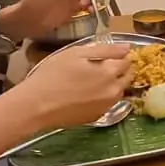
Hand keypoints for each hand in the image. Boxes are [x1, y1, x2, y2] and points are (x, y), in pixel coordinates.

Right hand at [15, 43, 133, 126]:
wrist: (37, 105)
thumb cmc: (53, 74)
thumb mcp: (77, 53)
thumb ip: (105, 50)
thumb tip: (127, 48)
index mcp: (110, 72)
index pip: (127, 61)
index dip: (121, 55)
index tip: (111, 53)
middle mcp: (114, 91)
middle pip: (127, 77)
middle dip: (121, 69)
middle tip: (103, 65)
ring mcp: (107, 106)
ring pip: (119, 91)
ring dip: (114, 83)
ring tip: (94, 79)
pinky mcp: (97, 117)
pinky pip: (108, 103)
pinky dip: (104, 96)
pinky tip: (88, 93)